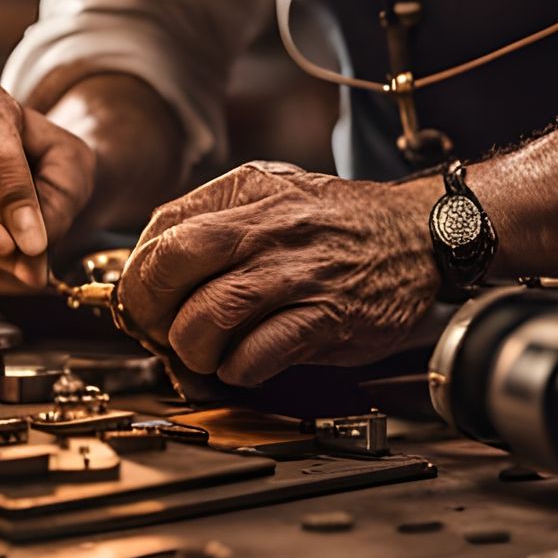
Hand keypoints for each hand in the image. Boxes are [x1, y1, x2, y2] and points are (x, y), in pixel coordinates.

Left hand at [117, 163, 439, 386]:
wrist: (418, 233)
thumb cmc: (340, 222)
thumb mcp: (275, 192)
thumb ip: (219, 218)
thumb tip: (154, 263)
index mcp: (249, 189)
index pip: (164, 226)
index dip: (139, 272)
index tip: (141, 297)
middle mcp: (269, 225)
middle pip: (173, 263)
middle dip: (150, 307)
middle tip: (158, 328)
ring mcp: (297, 271)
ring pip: (208, 314)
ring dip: (192, 346)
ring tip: (203, 352)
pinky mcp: (325, 317)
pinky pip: (255, 354)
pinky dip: (237, 369)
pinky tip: (243, 363)